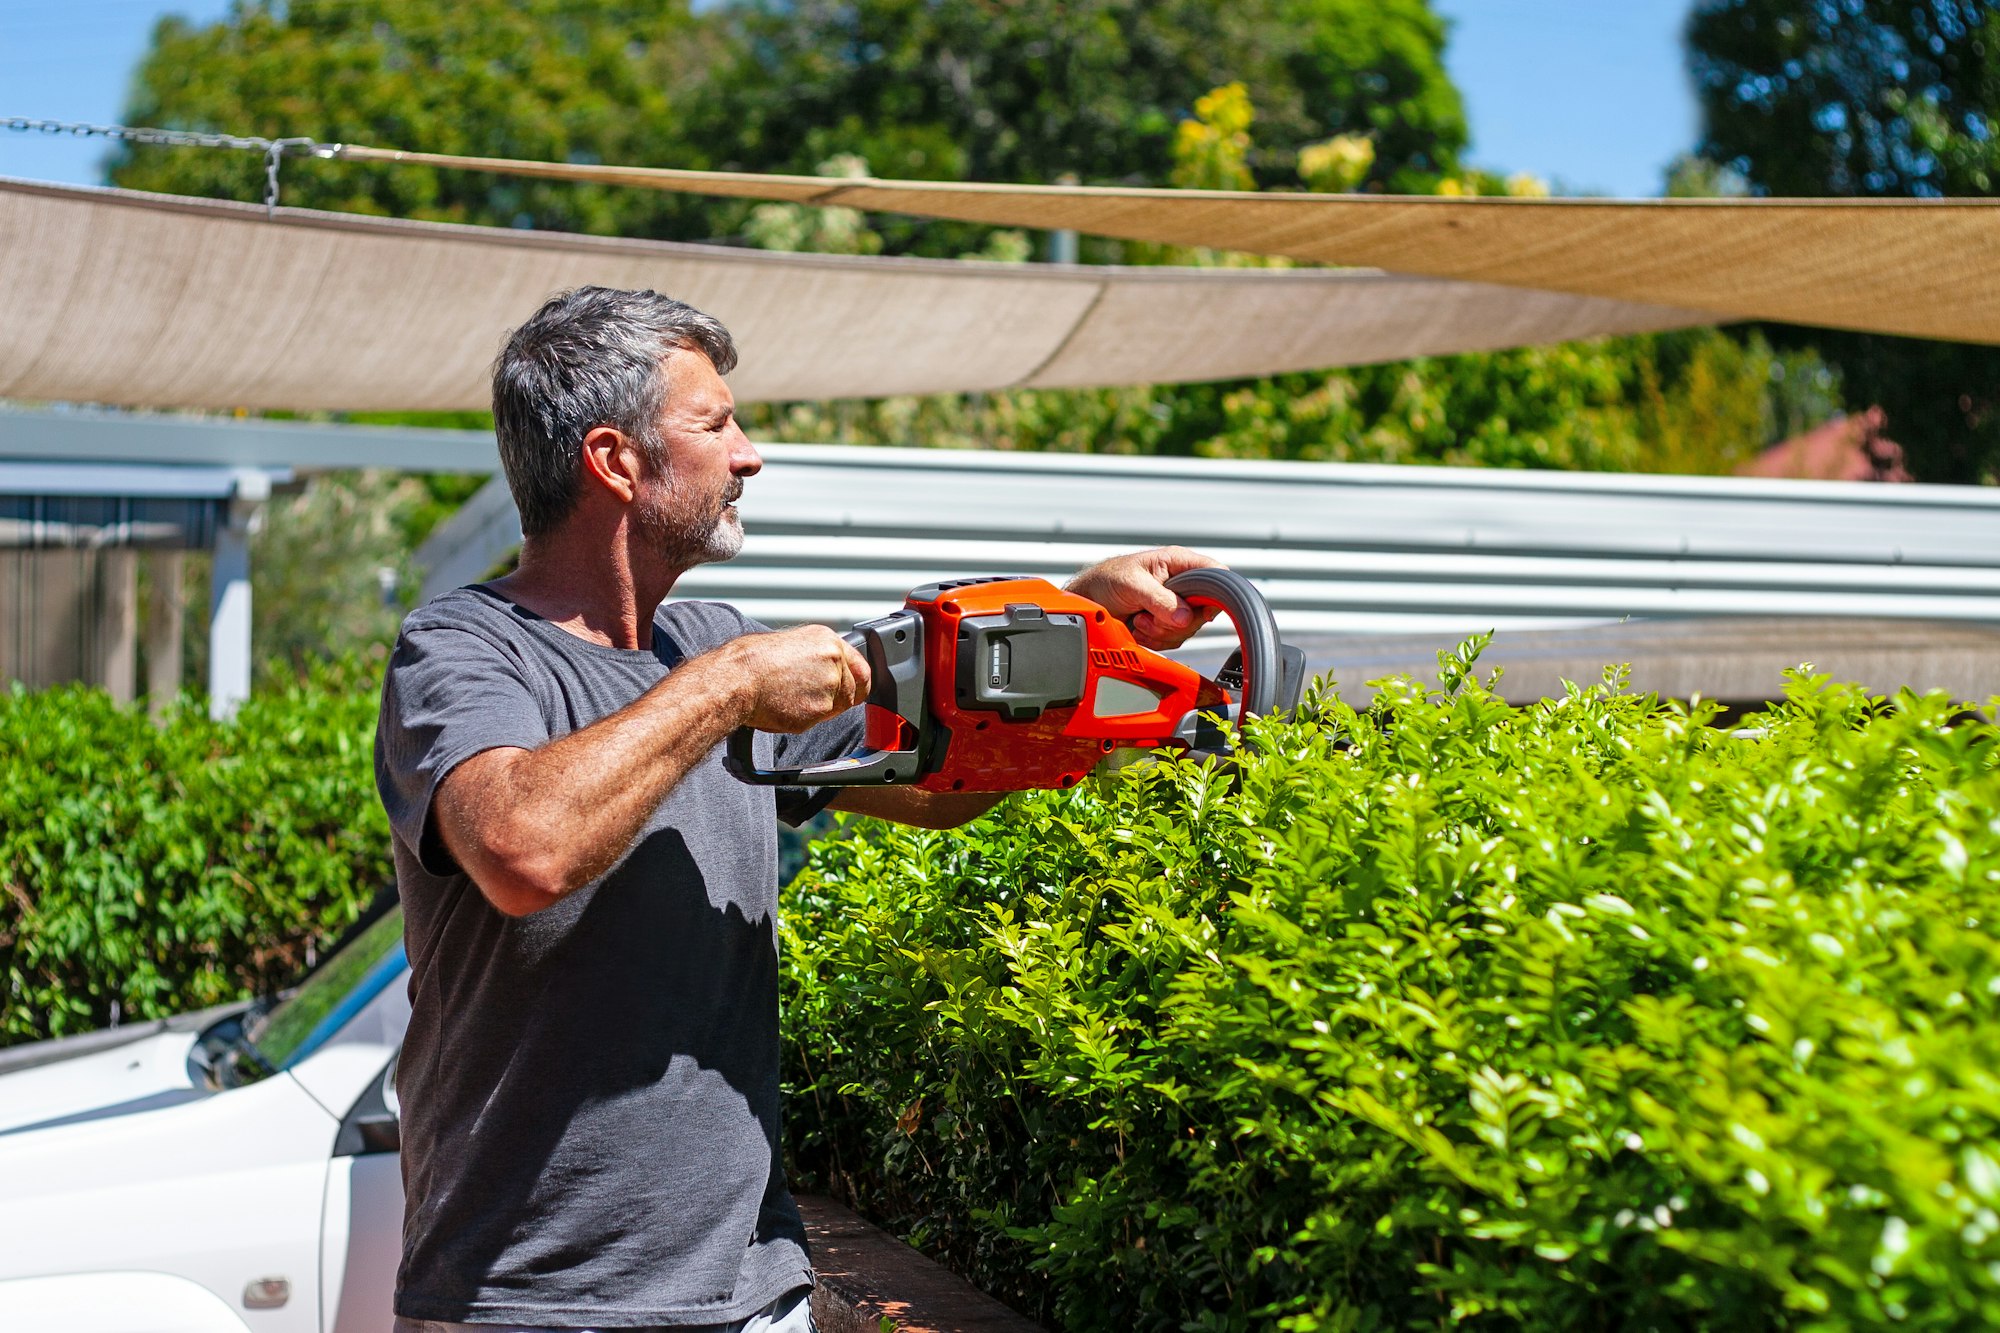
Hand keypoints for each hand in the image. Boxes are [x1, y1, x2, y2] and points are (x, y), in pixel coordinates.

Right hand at [723, 625, 870, 731]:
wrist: (737, 678)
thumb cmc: (752, 660)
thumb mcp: (791, 643)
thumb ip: (817, 657)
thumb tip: (826, 669)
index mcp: (829, 641)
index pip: (862, 669)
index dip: (858, 684)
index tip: (856, 691)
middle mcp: (834, 662)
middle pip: (850, 693)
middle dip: (833, 700)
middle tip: (806, 697)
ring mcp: (829, 688)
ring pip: (833, 710)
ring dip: (816, 710)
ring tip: (788, 697)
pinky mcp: (818, 711)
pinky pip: (815, 721)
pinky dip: (801, 719)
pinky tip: (782, 706)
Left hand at [1066, 546, 1223, 649]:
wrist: (1090, 601)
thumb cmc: (1107, 580)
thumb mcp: (1133, 585)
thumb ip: (1160, 599)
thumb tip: (1184, 617)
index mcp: (1178, 563)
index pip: (1215, 573)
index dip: (1215, 593)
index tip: (1200, 610)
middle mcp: (1181, 585)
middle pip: (1204, 610)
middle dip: (1176, 620)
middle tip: (1150, 615)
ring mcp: (1175, 606)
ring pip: (1188, 629)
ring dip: (1161, 631)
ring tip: (1140, 619)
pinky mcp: (1166, 625)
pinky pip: (1174, 640)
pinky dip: (1154, 640)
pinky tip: (1139, 629)